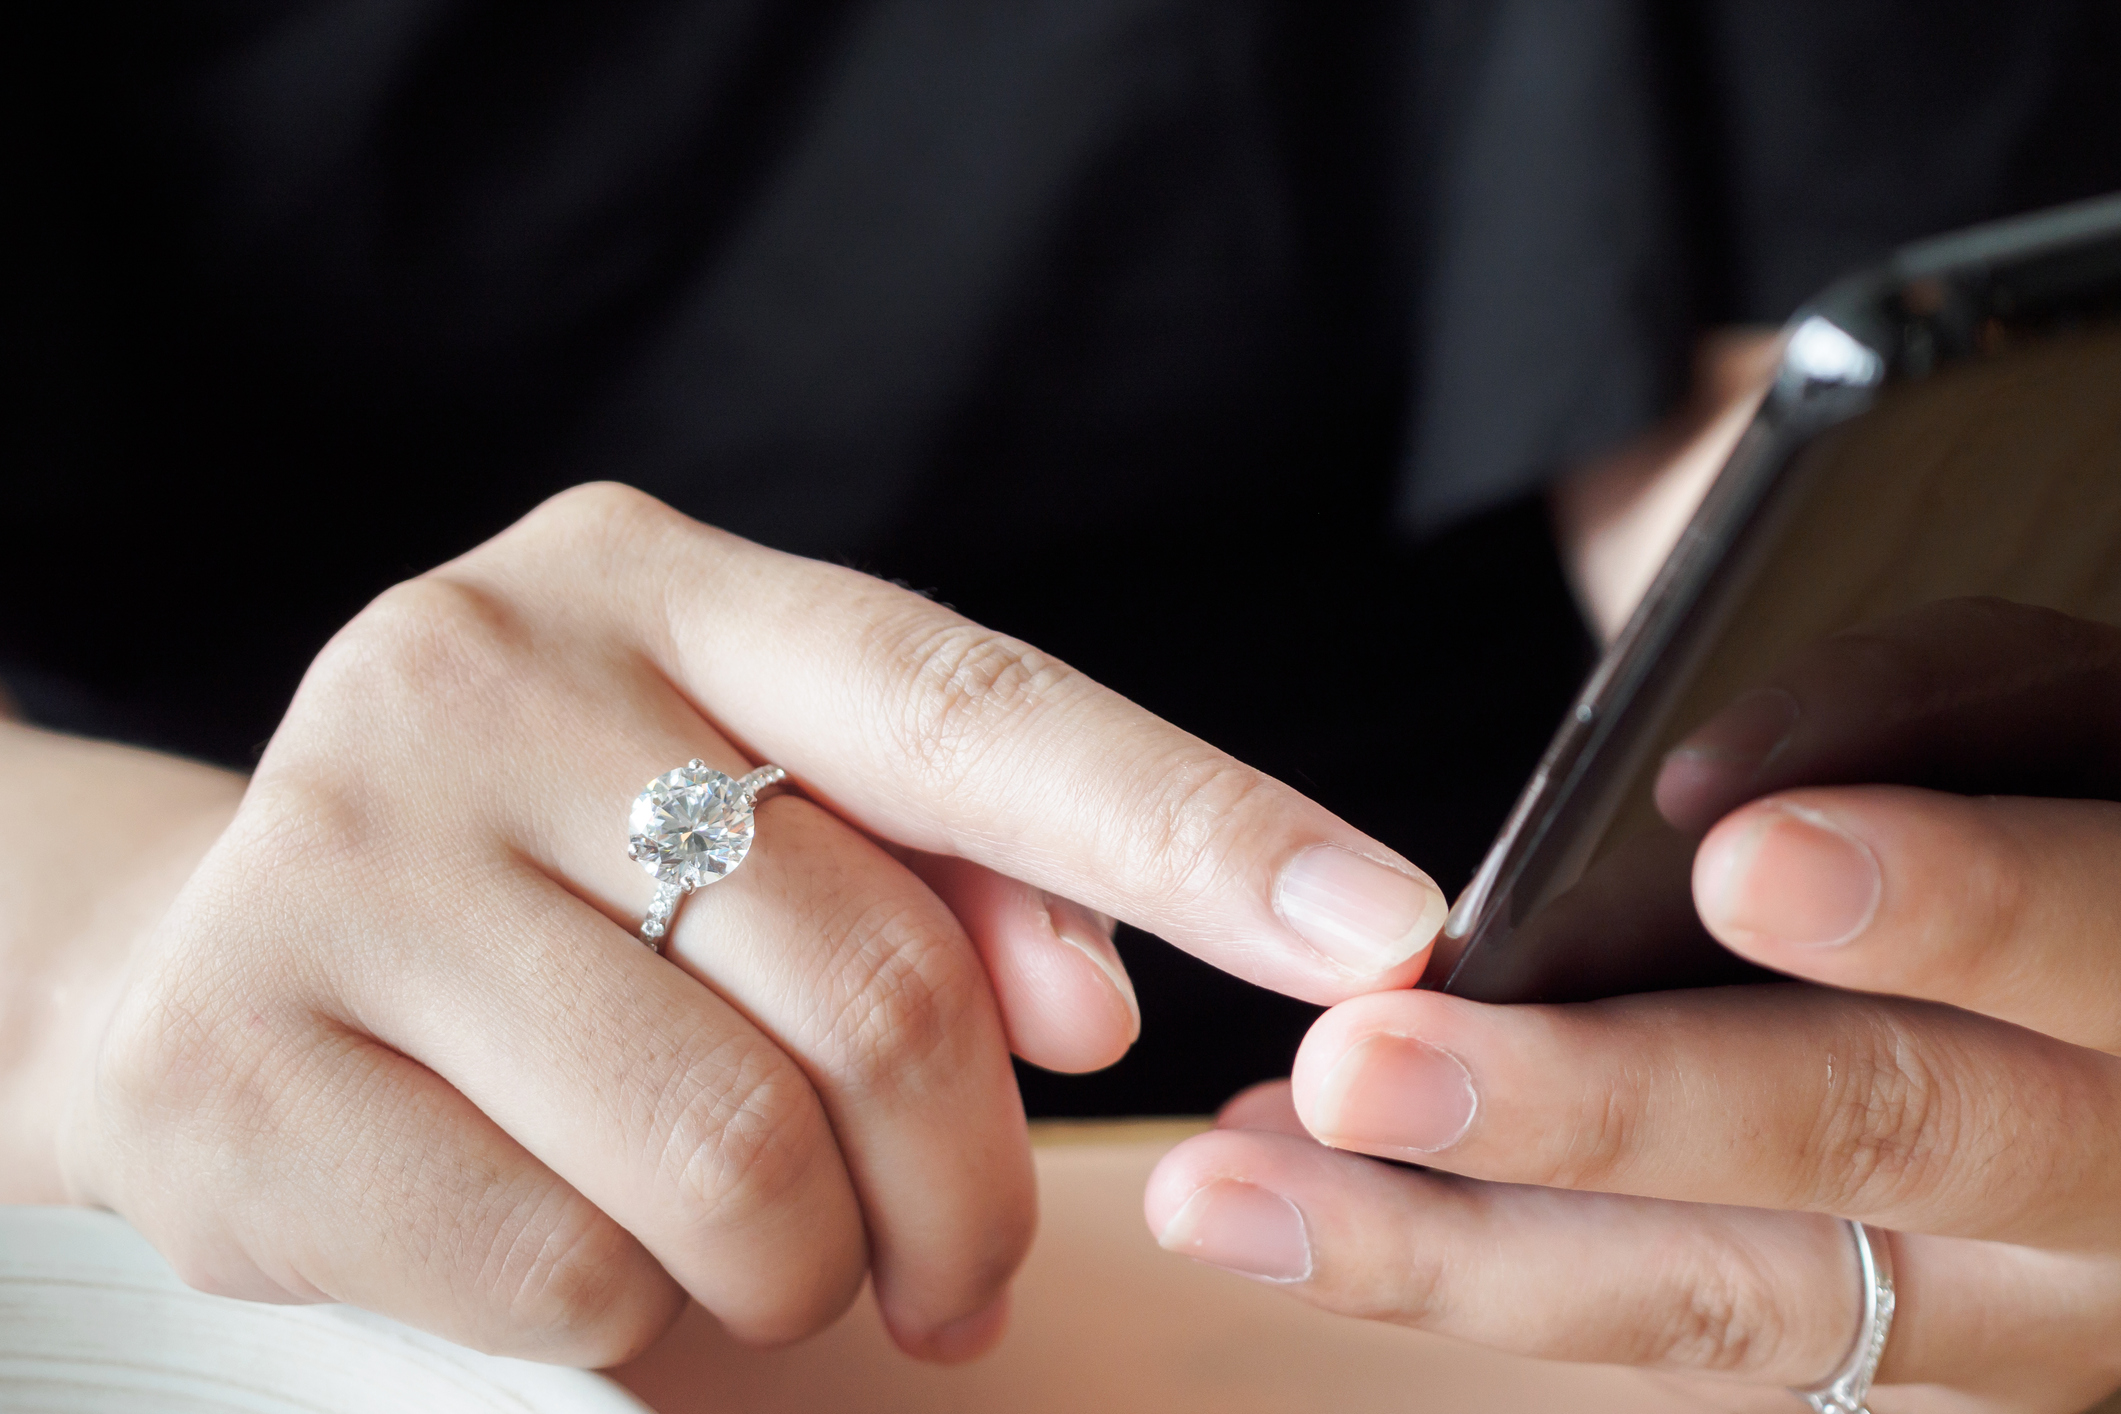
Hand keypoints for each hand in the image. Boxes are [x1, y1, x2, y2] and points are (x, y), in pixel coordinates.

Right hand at [39, 484, 1449, 1366]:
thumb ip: (950, 876)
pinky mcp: (242, 1059)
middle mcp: (491, 676)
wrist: (206, 956)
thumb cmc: (547, 886)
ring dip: (809, 1260)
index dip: (1196, 824)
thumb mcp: (749, 814)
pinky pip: (567, 1270)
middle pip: (875, 976)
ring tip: (780, 1256)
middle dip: (969, 1171)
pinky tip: (602, 1251)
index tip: (1387, 935)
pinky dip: (640, 1312)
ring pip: (732, 1150)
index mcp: (657, 588)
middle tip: (961, 1265)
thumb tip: (1098, 998)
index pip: (973, 704)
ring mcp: (347, 858)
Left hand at [1146, 598, 2120, 1411]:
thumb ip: (1929, 710)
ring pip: (1741, 1300)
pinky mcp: (1894, 1347)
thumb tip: (1703, 796)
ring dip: (1459, 1252)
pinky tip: (1308, 1209)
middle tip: (1358, 1068)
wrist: (2119, 1003)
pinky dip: (1483, 1271)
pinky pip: (1684, 1330)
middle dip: (1602, 1114)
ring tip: (1231, 1185)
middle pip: (1871, 1155)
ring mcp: (2017, 1306)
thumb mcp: (2064, 703)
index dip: (1948, 902)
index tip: (1735, 857)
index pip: (2103, 939)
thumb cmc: (2080, 784)